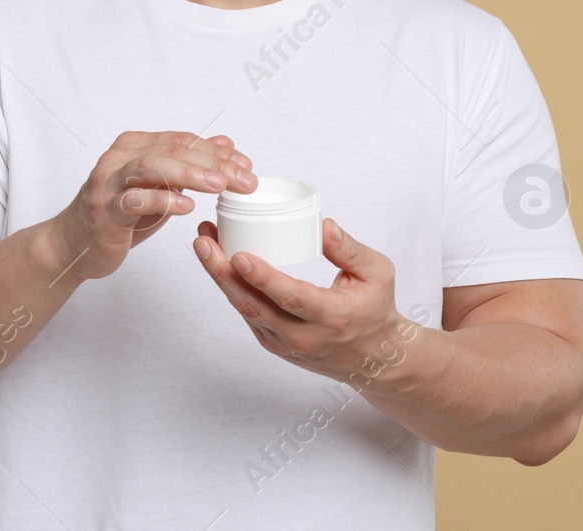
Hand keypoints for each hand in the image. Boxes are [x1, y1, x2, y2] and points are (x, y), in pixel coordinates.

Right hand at [49, 132, 255, 284]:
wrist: (75, 243)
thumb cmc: (119, 213)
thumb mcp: (158, 186)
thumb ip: (188, 164)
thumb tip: (227, 143)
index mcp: (133, 145)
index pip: (182, 140)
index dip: (216, 151)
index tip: (247, 166)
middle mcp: (118, 158)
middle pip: (171, 151)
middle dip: (212, 164)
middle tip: (244, 180)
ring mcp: (107, 183)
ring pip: (151, 168)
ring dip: (189, 175)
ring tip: (218, 186)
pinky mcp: (103, 211)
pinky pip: (133, 201)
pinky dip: (161, 201)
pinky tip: (185, 206)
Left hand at [193, 217, 413, 384]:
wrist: (373, 357)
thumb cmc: (375, 309)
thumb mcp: (378, 274)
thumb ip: (350, 250)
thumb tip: (324, 225)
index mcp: (332, 317)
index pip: (291, 298)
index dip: (262, 277)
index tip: (238, 255)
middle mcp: (303, 336)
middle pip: (254, 305)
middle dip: (223, 272)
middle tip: (204, 241)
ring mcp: (284, 344)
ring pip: (244, 310)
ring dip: (219, 276)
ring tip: (204, 243)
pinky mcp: (272, 344)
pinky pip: (246, 314)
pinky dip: (229, 287)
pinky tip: (217, 261)